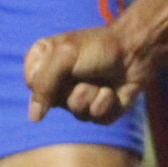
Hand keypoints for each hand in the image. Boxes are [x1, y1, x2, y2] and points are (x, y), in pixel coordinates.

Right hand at [25, 24, 147, 123]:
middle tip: (87, 72)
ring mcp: (77, 98)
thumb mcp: (65, 56)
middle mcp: (58, 82)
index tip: (65, 61)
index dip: (48, 77)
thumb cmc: (99, 48)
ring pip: (77, 112)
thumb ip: (43, 84)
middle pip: (52, 102)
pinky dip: (107, 103)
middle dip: (73, 88)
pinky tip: (113, 90)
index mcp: (45, 62)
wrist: (136, 52)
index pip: (31, 83)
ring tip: (102, 81)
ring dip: (93, 95)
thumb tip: (34, 118)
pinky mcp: (97, 110)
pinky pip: (96, 118)